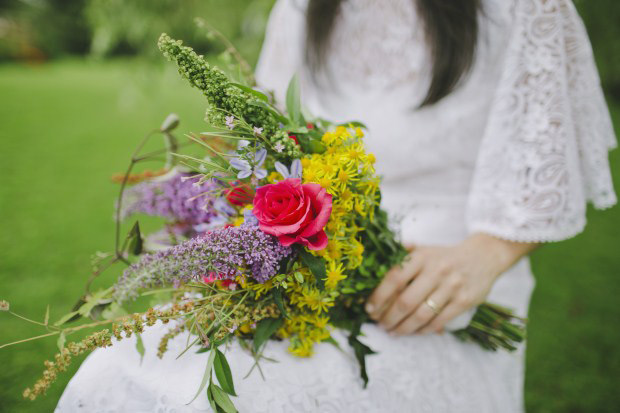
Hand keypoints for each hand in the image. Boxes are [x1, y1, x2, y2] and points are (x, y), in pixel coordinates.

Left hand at [365, 233, 536, 334]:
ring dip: (403, 327)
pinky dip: (423, 330)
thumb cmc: (445, 256)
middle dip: (389, 317)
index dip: (379, 296)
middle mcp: (436, 271)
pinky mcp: (464, 301)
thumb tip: (375, 260)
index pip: (394, 278)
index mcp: (422, 257)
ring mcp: (451, 287)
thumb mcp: (424, 249)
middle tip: (380, 324)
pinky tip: (414, 331)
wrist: (483, 256)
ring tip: (393, 331)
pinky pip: (439, 321)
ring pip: (421, 315)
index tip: (370, 308)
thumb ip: (402, 255)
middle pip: (406, 301)